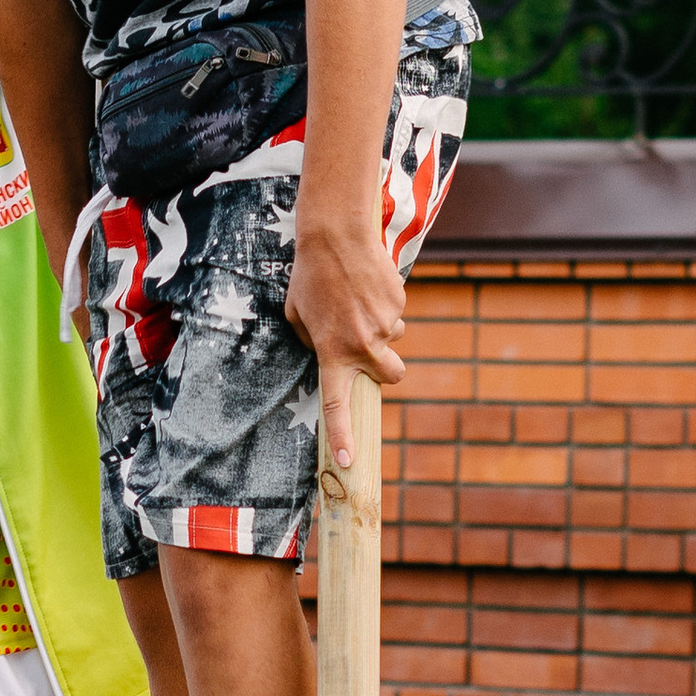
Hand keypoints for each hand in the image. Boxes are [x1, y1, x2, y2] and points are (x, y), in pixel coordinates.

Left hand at [286, 207, 406, 463]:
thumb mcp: (296, 315)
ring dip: (383, 328)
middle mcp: (363, 345)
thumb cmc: (310, 275)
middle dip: (387, 370)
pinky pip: (397, 312)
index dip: (342, 434)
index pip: (337, 403)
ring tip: (360, 299)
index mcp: (332, 352)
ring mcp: (385, 325)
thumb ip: (312, 342)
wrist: (336, 235)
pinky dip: (386, 303)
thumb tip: (328, 354)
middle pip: (393, 377)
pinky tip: (368, 283)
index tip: (348, 460)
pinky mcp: (399, 304)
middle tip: (372, 349)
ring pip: (395, 339)